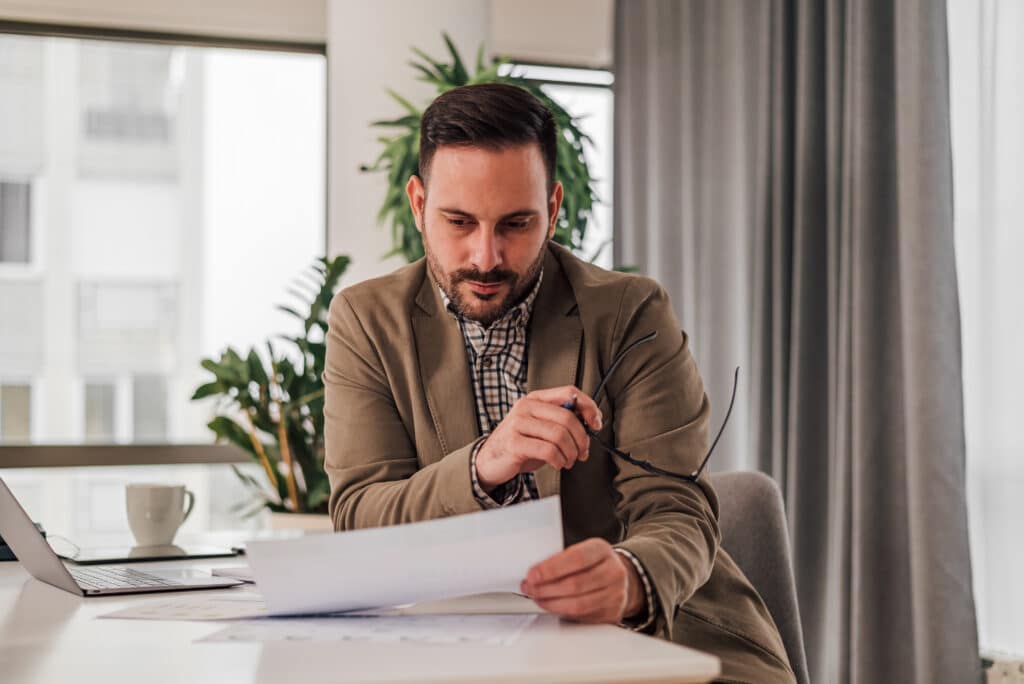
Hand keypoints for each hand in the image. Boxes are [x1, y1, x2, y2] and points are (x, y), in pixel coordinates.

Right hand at [475, 386, 601, 490]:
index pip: (569, 392)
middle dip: (582, 438)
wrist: (490, 461)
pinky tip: (558, 464)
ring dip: (571, 452)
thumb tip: (591, 421)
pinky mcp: (514, 443)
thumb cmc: (521, 444)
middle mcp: (526, 407)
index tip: (596, 423)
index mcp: (535, 399)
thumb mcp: (541, 427)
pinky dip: (559, 460)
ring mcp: (518, 424)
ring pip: (559, 435)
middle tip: (583, 452)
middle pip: (567, 417)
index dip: (588, 406)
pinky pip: (548, 451)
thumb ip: (562, 421)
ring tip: (569, 461)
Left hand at [520, 538, 645, 623]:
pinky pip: (584, 617)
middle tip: (530, 589)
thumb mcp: (583, 551)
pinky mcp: (612, 614)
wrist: (619, 576)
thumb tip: (535, 574)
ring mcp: (616, 594)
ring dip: (552, 604)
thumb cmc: (595, 563)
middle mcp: (613, 572)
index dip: (551, 569)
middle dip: (546, 589)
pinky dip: (564, 614)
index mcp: (602, 550)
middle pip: (576, 584)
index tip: (533, 575)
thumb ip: (562, 560)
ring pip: (579, 605)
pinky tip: (553, 608)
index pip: (576, 558)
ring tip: (538, 599)